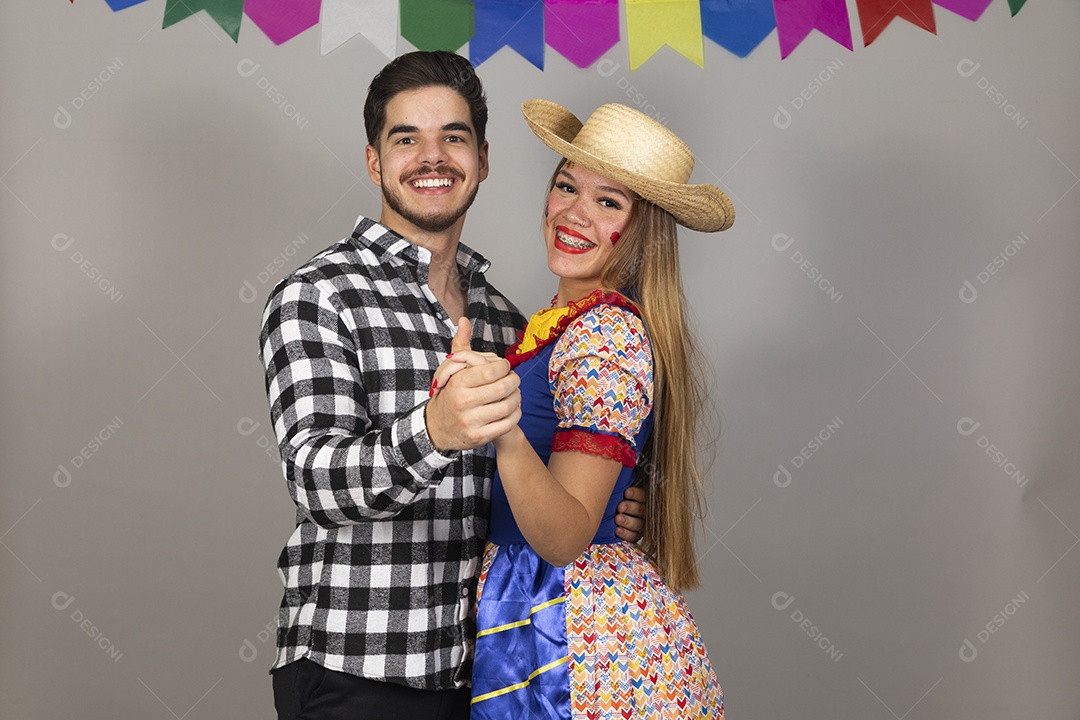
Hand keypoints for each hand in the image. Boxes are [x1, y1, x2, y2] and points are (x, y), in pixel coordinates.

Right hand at [425, 318, 520, 451]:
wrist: (437, 429)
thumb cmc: (450, 394)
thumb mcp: (452, 370)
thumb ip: (461, 345)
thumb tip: (464, 320)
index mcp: (458, 383)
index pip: (492, 370)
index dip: (504, 367)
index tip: (505, 367)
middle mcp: (463, 402)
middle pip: (504, 387)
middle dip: (514, 381)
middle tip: (514, 379)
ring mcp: (471, 421)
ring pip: (508, 405)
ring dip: (517, 397)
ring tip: (515, 393)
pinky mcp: (479, 437)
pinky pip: (507, 423)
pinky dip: (515, 414)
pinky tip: (512, 408)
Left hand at [614, 485, 646, 541]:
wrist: (612, 517)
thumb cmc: (617, 499)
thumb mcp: (622, 491)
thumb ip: (622, 485)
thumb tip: (615, 475)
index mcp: (643, 499)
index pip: (643, 495)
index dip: (636, 494)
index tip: (626, 492)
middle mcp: (644, 512)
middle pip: (640, 510)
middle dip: (630, 507)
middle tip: (620, 507)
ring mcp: (641, 525)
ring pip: (637, 524)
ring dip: (627, 521)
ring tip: (617, 518)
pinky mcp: (636, 536)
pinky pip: (633, 536)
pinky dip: (625, 533)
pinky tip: (617, 530)